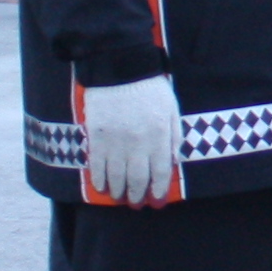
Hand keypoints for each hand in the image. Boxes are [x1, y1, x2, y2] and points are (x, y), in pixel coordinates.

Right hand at [80, 74, 184, 205]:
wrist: (121, 67)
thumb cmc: (150, 87)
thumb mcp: (171, 108)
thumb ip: (174, 136)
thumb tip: (173, 162)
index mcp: (159, 134)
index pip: (160, 171)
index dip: (158, 189)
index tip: (156, 201)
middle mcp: (138, 142)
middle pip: (138, 178)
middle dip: (138, 194)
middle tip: (136, 203)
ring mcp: (116, 140)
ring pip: (117, 176)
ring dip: (118, 191)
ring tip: (119, 198)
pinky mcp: (97, 136)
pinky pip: (97, 165)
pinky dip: (99, 179)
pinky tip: (101, 187)